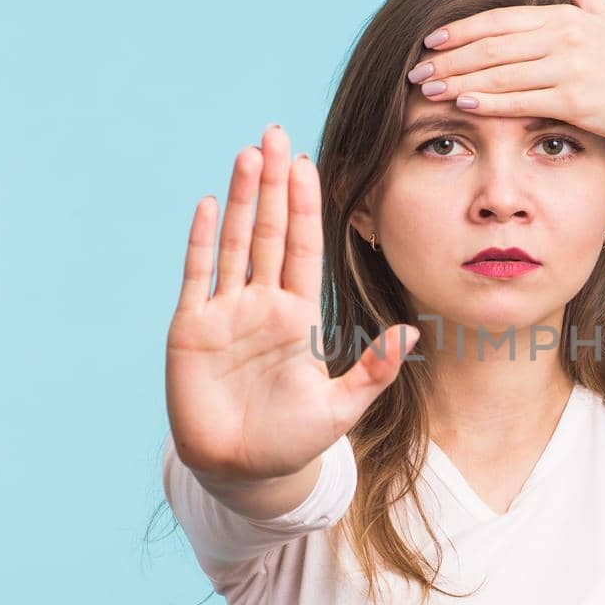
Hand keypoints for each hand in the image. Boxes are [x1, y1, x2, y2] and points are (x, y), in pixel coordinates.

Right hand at [165, 125, 419, 481]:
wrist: (242, 472)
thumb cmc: (292, 442)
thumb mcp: (341, 408)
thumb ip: (373, 370)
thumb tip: (412, 332)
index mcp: (298, 316)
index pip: (304, 248)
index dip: (306, 207)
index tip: (310, 164)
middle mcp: (261, 305)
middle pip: (269, 231)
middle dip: (273, 183)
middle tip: (275, 132)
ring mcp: (225, 313)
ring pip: (234, 243)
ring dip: (240, 199)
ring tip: (247, 153)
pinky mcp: (191, 330)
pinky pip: (198, 277)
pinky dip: (203, 241)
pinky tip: (208, 204)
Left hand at [406, 0, 604, 144]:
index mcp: (565, 17)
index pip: (499, 20)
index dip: (461, 29)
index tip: (430, 39)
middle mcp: (565, 38)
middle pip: (492, 46)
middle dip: (449, 59)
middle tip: (415, 70)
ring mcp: (570, 68)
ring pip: (500, 73)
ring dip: (460, 81)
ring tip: (428, 89)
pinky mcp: (576, 100)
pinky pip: (521, 101)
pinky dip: (490, 102)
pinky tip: (464, 104)